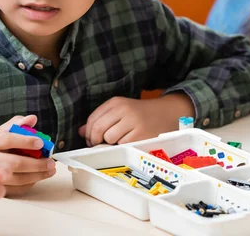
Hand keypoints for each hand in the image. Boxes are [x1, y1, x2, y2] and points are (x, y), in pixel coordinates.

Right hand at [0, 115, 56, 195]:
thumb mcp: (3, 131)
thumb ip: (18, 124)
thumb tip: (32, 119)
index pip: (8, 140)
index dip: (25, 141)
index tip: (41, 142)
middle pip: (14, 162)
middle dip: (36, 163)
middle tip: (51, 162)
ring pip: (16, 178)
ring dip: (36, 175)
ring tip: (50, 170)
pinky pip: (15, 190)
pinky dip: (29, 184)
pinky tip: (38, 177)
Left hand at [79, 93, 194, 146]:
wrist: (168, 113)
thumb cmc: (141, 114)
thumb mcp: (121, 111)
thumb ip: (101, 119)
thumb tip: (80, 131)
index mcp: (116, 102)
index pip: (92, 119)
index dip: (88, 132)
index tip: (90, 139)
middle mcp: (123, 109)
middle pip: (97, 129)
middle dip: (95, 140)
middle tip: (99, 145)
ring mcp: (133, 121)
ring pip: (109, 138)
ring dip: (110, 144)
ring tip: (118, 141)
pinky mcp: (141, 134)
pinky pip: (122, 145)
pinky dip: (122, 147)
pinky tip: (128, 142)